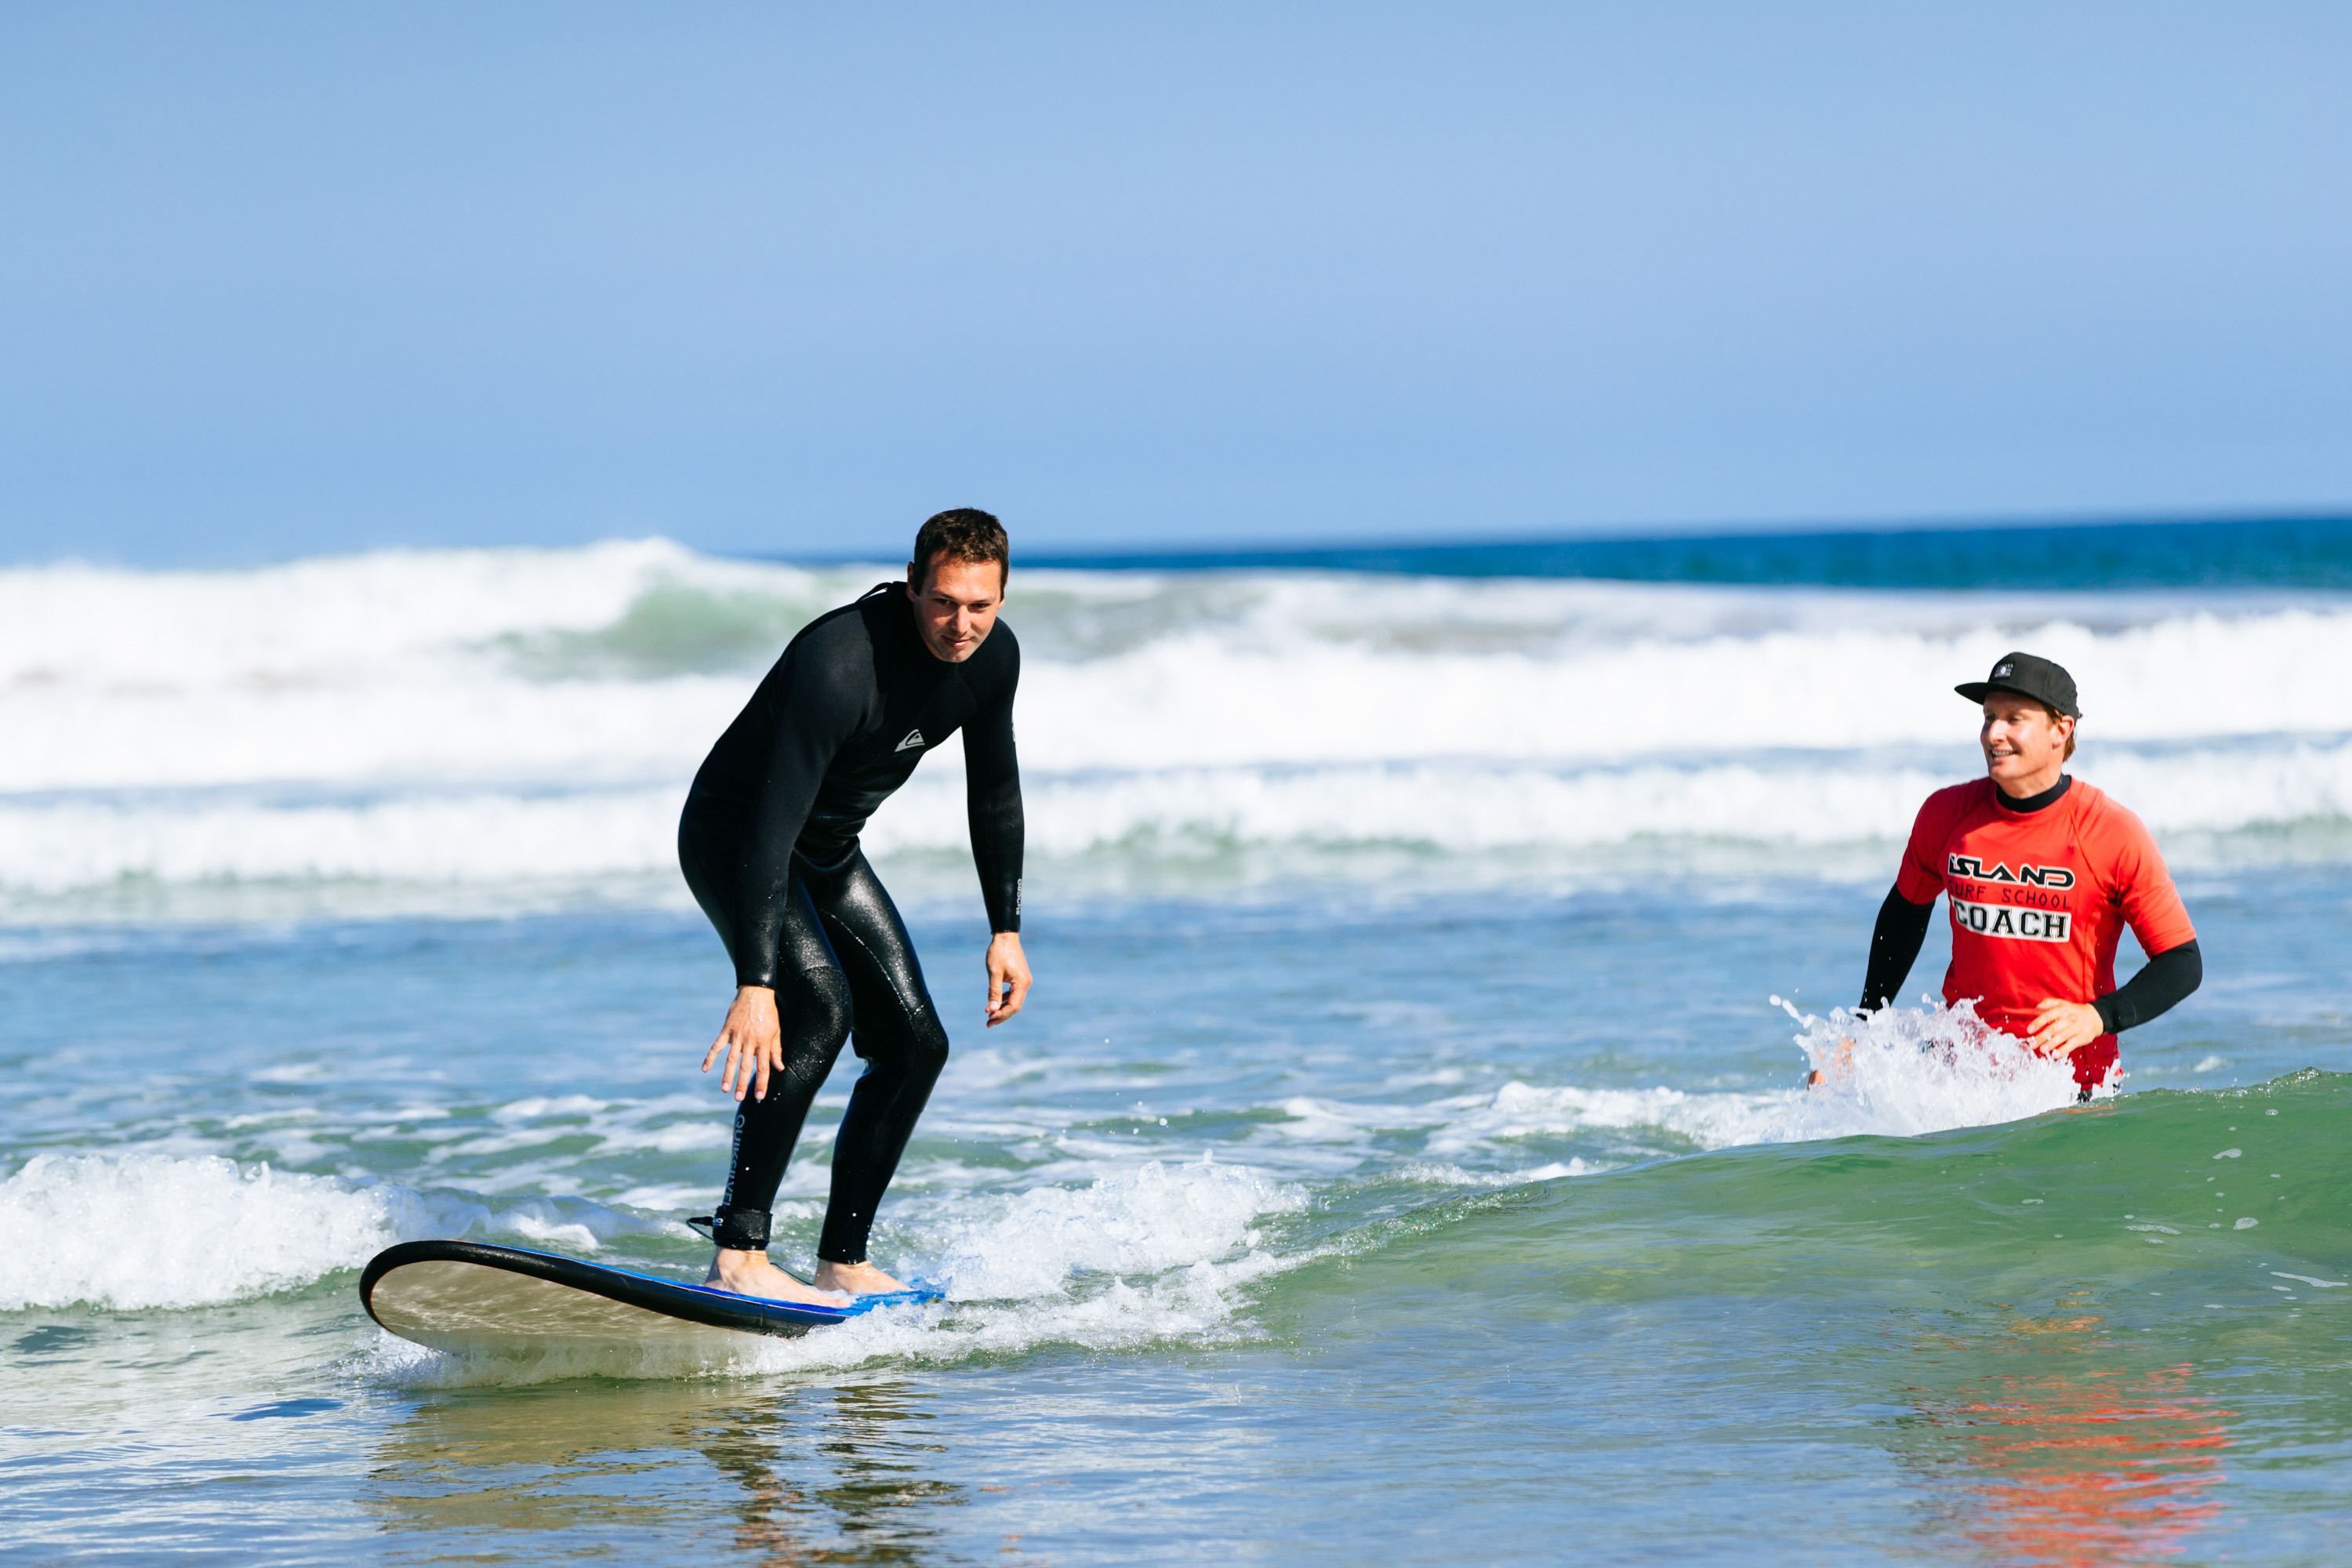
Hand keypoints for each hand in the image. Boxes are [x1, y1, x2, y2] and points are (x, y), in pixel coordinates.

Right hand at [700, 985, 781, 1100]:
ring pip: (731, 1059)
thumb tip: (780, 1067)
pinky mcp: (726, 1030)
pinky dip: (710, 1057)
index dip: (761, 1083)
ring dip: (727, 1075)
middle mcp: (750, 1041)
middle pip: (746, 1066)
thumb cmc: (768, 1012)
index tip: (759, 1096)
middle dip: (742, 1083)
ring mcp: (737, 1036)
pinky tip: (705, 1069)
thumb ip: (776, 1050)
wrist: (756, 993)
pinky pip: (716, 1046)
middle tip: (738, 1098)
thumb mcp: (776, 1031)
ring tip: (724, 1089)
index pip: (763, 1067)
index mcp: (764, 1043)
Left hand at [985, 931, 1030, 1027]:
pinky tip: (994, 1002)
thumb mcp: (994, 972)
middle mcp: (1025, 983)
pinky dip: (1004, 999)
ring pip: (1014, 1000)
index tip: (989, 1019)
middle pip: (1015, 1006)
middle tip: (988, 1024)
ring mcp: (1023, 980)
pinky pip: (1013, 993)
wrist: (1005, 936)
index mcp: (1021, 983)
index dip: (1002, 1015)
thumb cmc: (999, 952)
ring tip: (988, 1015)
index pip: (1013, 1006)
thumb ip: (993, 991)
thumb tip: (991, 1009)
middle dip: (1002, 1015)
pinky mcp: (1019, 977)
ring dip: (1002, 1008)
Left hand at [2026, 997, 2104, 1058]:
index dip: (2038, 1023)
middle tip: (2032, 1044)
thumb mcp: (2064, 1004)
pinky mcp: (2082, 1038)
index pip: (2048, 1015)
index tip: (2029, 1030)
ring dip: (2050, 1044)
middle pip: (2053, 1028)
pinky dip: (2063, 1050)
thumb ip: (2050, 1003)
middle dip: (2041, 1037)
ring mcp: (2076, 1029)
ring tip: (2042, 1050)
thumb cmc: (2076, 1012)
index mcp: (2063, 1010)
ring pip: (2062, 1037)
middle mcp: (2069, 1019)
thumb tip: (2037, 1005)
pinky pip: (2072, 1044)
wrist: (2096, 1017)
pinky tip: (2055, 1054)